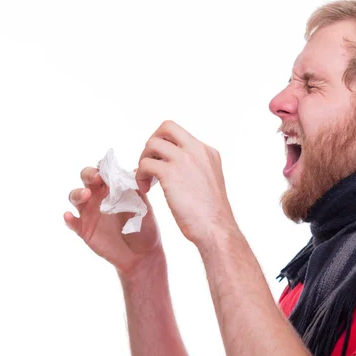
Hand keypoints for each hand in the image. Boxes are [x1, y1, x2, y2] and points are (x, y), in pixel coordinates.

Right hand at [64, 167, 161, 274]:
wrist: (142, 254)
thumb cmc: (145, 227)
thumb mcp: (143, 206)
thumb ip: (136, 189)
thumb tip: (135, 169)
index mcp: (113, 188)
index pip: (103, 171)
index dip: (103, 167)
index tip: (108, 170)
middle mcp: (98, 196)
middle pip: (86, 178)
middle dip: (88, 175)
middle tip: (96, 179)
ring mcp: (89, 213)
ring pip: (75, 196)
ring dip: (77, 193)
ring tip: (85, 195)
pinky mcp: (84, 230)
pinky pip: (72, 223)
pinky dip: (68, 218)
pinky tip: (69, 216)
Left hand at [136, 121, 236, 244]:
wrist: (216, 228)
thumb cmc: (212, 214)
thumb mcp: (210, 181)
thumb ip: (197, 168)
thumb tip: (177, 168)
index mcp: (207, 152)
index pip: (180, 135)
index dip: (166, 146)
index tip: (163, 163)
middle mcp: (196, 150)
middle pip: (166, 127)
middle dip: (152, 143)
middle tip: (151, 163)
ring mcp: (184, 160)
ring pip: (152, 143)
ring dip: (144, 159)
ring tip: (147, 179)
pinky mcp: (170, 173)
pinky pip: (144, 164)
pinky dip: (140, 175)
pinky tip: (145, 188)